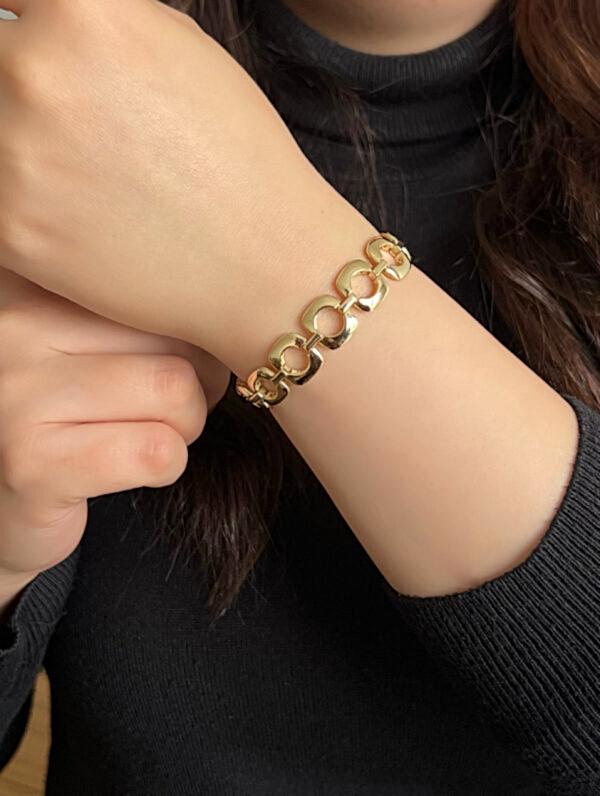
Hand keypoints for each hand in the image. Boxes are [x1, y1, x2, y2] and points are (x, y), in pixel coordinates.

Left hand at [0, 0, 328, 360]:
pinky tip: (75, 215)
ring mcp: (15, 157)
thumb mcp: (178, 47)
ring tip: (80, 175)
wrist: (264, 263)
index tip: (24, 39)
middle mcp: (37, 73)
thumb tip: (47, 16)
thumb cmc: (237, 156)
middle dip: (19, 87)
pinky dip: (23, 204)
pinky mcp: (11, 231)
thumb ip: (94, 19)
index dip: (19, 25)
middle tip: (75, 128)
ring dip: (19, 148)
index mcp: (82, 13)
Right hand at [0, 269, 229, 577]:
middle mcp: (17, 324)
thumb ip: (146, 307)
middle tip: (166, 408)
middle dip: (197, 384)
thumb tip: (240, 300)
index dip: (197, 330)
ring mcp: (17, 392)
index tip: (187, 357)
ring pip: (175, 390)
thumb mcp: (96, 339)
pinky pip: (156, 450)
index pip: (165, 282)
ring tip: (148, 434)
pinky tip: (132, 468)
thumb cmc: (70, 411)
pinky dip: (167, 465)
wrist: (4, 496)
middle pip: (178, 335)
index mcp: (38, 280)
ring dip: (185, 426)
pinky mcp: (32, 463)